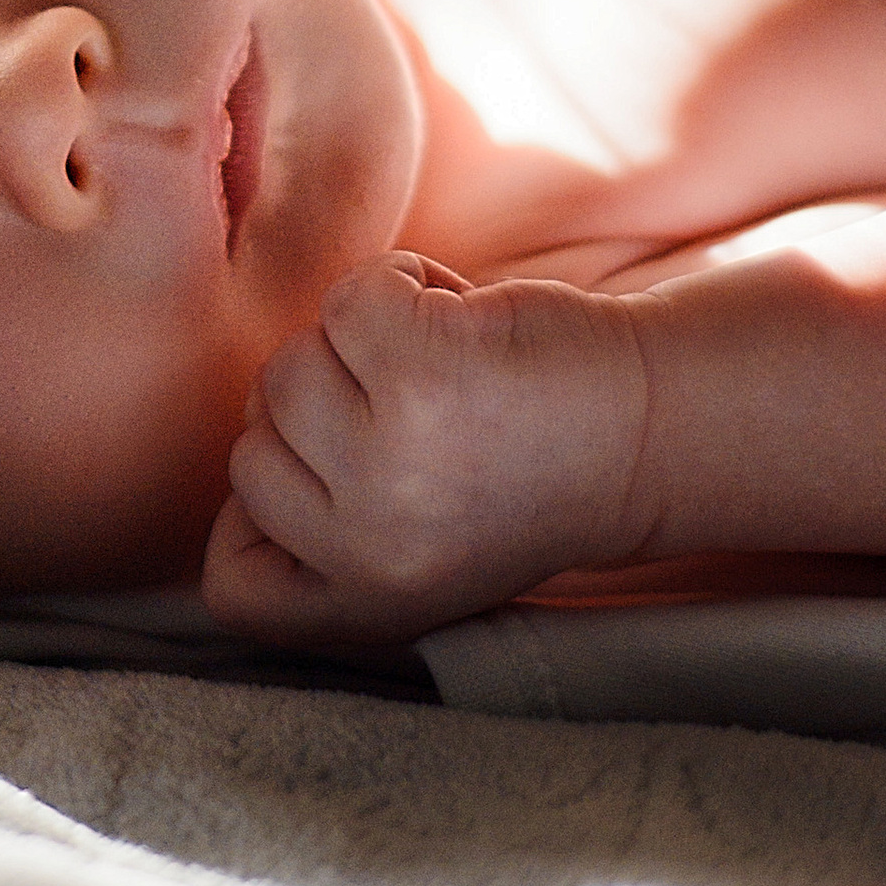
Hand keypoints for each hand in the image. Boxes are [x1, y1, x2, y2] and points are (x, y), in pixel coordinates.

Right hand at [200, 255, 651, 643]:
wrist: (651, 425)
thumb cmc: (528, 473)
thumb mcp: (420, 551)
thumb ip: (328, 537)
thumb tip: (238, 482)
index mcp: (369, 602)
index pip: (234, 587)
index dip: (251, 527)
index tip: (324, 486)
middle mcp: (370, 545)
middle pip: (251, 445)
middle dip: (323, 409)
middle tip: (419, 414)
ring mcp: (390, 455)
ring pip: (291, 364)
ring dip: (363, 341)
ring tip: (446, 367)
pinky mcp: (419, 367)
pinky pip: (351, 297)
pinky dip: (405, 282)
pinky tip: (465, 319)